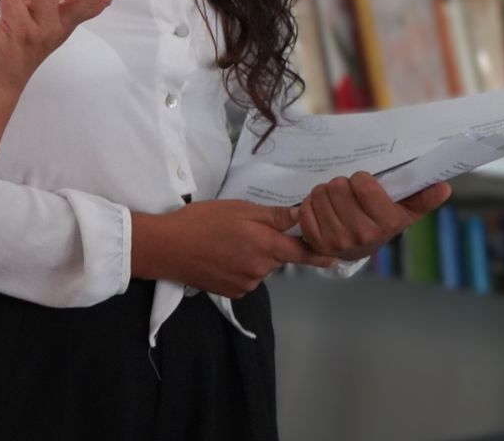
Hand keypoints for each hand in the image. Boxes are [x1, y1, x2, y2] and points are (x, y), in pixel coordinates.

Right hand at [132, 199, 338, 297]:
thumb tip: (301, 216)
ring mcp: (247, 284)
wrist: (167, 248)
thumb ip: (271, 216)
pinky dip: (239, 269)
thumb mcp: (237, 209)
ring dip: (252, 258)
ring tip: (225, 244)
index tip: (336, 258)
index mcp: (265, 246)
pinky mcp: (233, 293)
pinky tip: (219, 258)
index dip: (320, 255)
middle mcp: (261, 269)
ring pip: (261, 268)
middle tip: (242, 231)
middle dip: (269, 246)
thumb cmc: (202, 221)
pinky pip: (246, 279)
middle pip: (278, 258)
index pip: (302, 253)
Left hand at [297, 172, 451, 261]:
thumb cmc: (383, 221)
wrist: (361, 249)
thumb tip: (444, 187)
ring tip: (336, 202)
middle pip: (337, 186)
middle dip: (342, 185)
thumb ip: (424, 196)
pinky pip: (304, 209)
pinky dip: (311, 205)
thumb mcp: (406, 209)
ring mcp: (338, 240)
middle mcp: (363, 234)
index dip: (361, 179)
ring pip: (319, 194)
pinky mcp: (316, 242)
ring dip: (325, 193)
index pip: (363, 184)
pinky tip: (323, 212)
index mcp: (387, 222)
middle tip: (348, 194)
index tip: (364, 184)